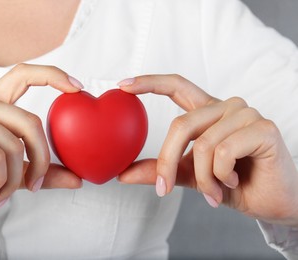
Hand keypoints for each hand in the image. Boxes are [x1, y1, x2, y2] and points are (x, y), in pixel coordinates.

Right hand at [0, 64, 82, 222]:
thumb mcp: (11, 176)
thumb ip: (41, 173)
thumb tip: (77, 178)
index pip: (23, 75)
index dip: (52, 75)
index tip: (77, 88)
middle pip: (31, 122)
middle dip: (41, 160)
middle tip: (35, 186)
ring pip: (14, 145)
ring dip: (13, 180)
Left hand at [118, 74, 297, 225]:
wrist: (271, 202)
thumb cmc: (232, 183)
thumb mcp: (190, 176)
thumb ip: (161, 170)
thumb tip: (122, 174)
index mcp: (207, 111)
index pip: (176, 86)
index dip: (150, 82)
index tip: (122, 84)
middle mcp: (226, 106)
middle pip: (181, 124)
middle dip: (167, 161)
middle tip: (163, 189)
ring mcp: (246, 114)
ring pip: (203, 143)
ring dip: (203, 178)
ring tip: (214, 192)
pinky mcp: (264, 128)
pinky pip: (224, 152)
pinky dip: (221, 176)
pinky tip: (234, 182)